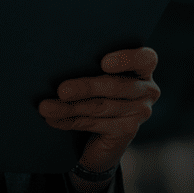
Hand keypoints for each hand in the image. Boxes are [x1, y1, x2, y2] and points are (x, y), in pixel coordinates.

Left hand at [38, 47, 160, 173]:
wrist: (101, 133)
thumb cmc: (95, 89)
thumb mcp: (96, 74)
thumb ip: (88, 66)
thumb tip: (56, 61)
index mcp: (142, 67)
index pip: (145, 59)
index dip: (126, 59)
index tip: (103, 63)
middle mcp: (147, 89)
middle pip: (116, 86)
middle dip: (86, 87)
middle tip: (61, 90)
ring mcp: (140, 112)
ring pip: (100, 107)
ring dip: (69, 107)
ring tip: (46, 107)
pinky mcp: (128, 131)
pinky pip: (94, 123)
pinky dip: (69, 121)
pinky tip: (53, 119)